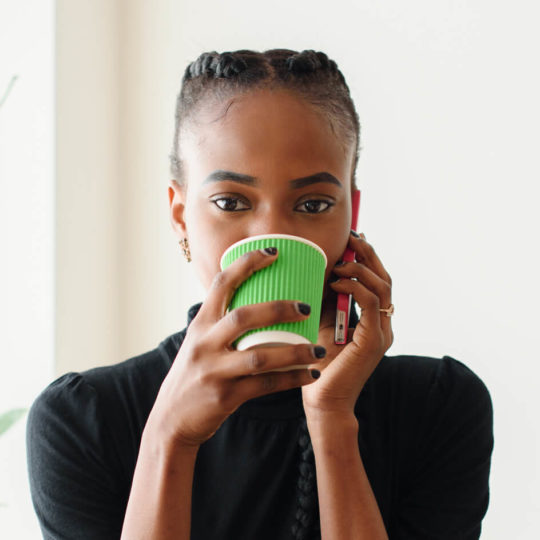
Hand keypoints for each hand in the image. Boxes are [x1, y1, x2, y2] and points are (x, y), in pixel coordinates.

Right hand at [148, 247, 323, 446]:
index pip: (222, 284)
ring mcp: (213, 371)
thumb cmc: (193, 375)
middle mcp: (204, 344)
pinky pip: (264, 386)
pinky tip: (309, 375)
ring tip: (317, 349)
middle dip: (278, 308)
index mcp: (200, 324)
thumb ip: (221, 323)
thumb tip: (257, 302)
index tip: (273, 251)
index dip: (247, 264)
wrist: (171, 420)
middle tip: (306, 307)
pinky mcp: (225, 397)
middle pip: (243, 317)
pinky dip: (290, 380)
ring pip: (259, 356)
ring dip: (293, 352)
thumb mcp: (198, 342)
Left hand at [302, 232, 392, 417]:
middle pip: (384, 278)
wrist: (323, 400)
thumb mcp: (322, 321)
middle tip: (351, 238)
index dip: (366, 257)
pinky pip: (371, 303)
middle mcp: (383, 323)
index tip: (351, 239)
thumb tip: (317, 268)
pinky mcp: (375, 340)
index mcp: (373, 319)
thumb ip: (327, 298)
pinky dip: (355, 287)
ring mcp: (382, 332)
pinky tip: (336, 281)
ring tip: (338, 261)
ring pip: (382, 287)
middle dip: (367, 254)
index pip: (377, 280)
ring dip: (360, 268)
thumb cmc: (318, 361)